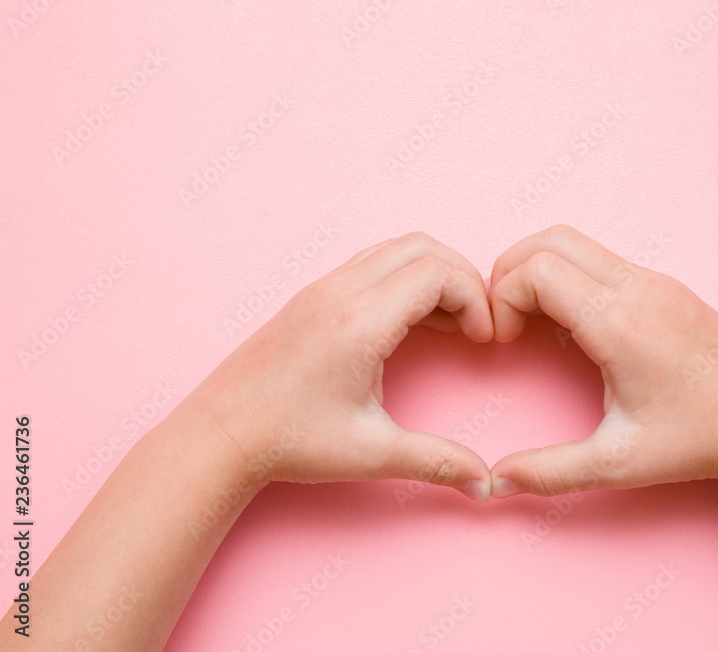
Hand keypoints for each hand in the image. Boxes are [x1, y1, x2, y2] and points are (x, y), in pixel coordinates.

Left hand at [177, 232, 494, 501]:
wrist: (221, 434)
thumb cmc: (288, 440)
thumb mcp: (372, 453)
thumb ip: (435, 462)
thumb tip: (483, 481)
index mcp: (360, 321)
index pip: (438, 272)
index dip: (476, 299)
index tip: (484, 339)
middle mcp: (340, 291)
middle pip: (423, 247)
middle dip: (462, 278)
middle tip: (476, 323)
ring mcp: (322, 288)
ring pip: (396, 248)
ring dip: (433, 275)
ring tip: (450, 324)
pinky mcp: (312, 296)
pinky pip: (372, 263)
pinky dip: (404, 279)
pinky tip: (411, 325)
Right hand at [487, 225, 717, 496]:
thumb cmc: (699, 443)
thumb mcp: (617, 462)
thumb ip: (550, 471)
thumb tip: (498, 481)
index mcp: (619, 324)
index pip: (535, 270)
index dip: (500, 299)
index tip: (503, 340)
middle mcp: (637, 289)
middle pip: (548, 240)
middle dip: (510, 273)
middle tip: (505, 321)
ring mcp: (656, 281)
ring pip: (575, 242)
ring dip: (539, 270)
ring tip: (531, 321)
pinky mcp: (667, 286)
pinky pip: (601, 259)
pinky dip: (569, 276)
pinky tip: (572, 324)